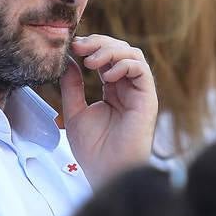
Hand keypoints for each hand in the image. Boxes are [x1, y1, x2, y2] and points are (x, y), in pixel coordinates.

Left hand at [61, 35, 157, 186]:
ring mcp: (138, 92)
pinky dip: (124, 65)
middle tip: (78, 46)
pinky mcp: (148, 100)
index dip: (90, 46)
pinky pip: (142, 70)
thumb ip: (72, 86)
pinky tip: (107, 75)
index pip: (105, 56)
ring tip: (90, 62)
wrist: (105, 172)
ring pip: (132, 54)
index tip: (71, 46)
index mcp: (112, 88)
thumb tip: (67, 61)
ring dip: (110, 50)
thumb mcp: (74, 111)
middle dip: (98, 42)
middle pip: (120, 49)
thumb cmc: (92, 149)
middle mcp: (127, 87)